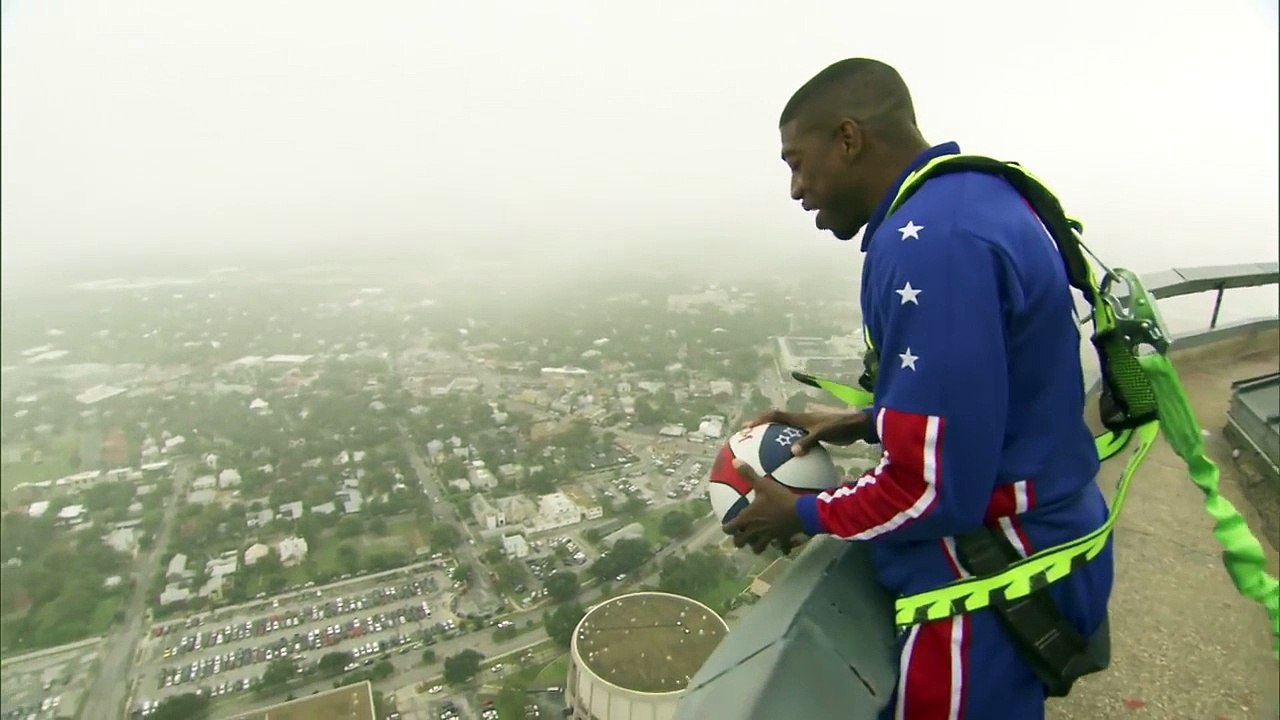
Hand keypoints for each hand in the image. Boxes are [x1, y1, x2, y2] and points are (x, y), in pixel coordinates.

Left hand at [721, 459, 806, 553]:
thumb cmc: (779, 498)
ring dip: (755, 545)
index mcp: (748, 519)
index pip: (730, 528)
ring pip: (758, 548)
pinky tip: (781, 544)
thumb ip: (748, 474)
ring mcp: (769, 537)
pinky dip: (779, 547)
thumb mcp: (763, 484)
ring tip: (756, 541)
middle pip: (741, 543)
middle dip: (739, 540)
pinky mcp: (782, 540)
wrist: (800, 511)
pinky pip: (780, 548)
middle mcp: (755, 531)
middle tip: (740, 535)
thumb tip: (734, 461)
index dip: (726, 528)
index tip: (726, 525)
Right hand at [743, 408, 872, 454]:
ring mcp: (807, 428)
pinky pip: (796, 441)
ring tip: (762, 450)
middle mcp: (801, 421)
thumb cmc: (839, 426)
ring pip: (786, 432)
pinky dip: (788, 448)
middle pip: (777, 422)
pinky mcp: (814, 435)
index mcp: (800, 418)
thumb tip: (793, 452)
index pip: (776, 416)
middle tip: (748, 438)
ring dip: (773, 438)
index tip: (747, 427)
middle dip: (762, 428)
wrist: (857, 426)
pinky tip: (787, 461)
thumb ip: (808, 441)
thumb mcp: (823, 433)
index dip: (761, 420)